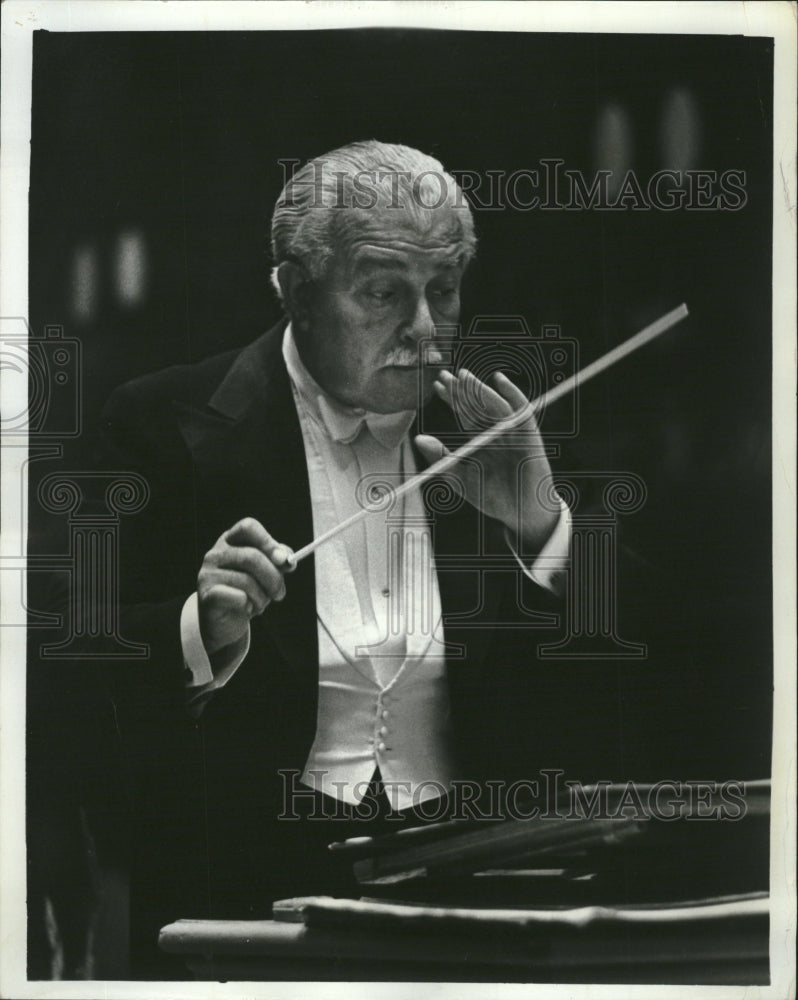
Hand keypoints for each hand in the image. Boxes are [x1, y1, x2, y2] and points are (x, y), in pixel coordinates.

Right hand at [197, 517, 294, 655]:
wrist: (225, 623)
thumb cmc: (248, 592)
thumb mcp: (266, 573)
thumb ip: (277, 561)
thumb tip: (287, 559)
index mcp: (230, 541)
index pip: (248, 527)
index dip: (268, 541)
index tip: (283, 560)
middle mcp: (215, 554)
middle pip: (252, 556)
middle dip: (273, 578)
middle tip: (280, 594)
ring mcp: (207, 574)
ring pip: (246, 580)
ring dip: (262, 597)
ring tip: (260, 604)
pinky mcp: (206, 596)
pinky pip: (238, 597)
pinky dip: (249, 605)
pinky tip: (246, 609)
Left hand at [415, 368, 558, 551]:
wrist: (519, 513)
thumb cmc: (492, 497)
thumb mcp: (460, 477)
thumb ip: (441, 457)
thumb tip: (418, 438)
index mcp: (480, 439)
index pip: (464, 413)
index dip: (452, 398)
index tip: (437, 385)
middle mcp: (496, 431)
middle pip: (477, 405)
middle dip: (461, 391)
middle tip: (445, 376)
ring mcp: (512, 432)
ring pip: (494, 405)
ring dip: (479, 390)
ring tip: (464, 378)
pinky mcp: (528, 435)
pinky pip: (520, 410)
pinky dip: (512, 394)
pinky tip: (498, 380)